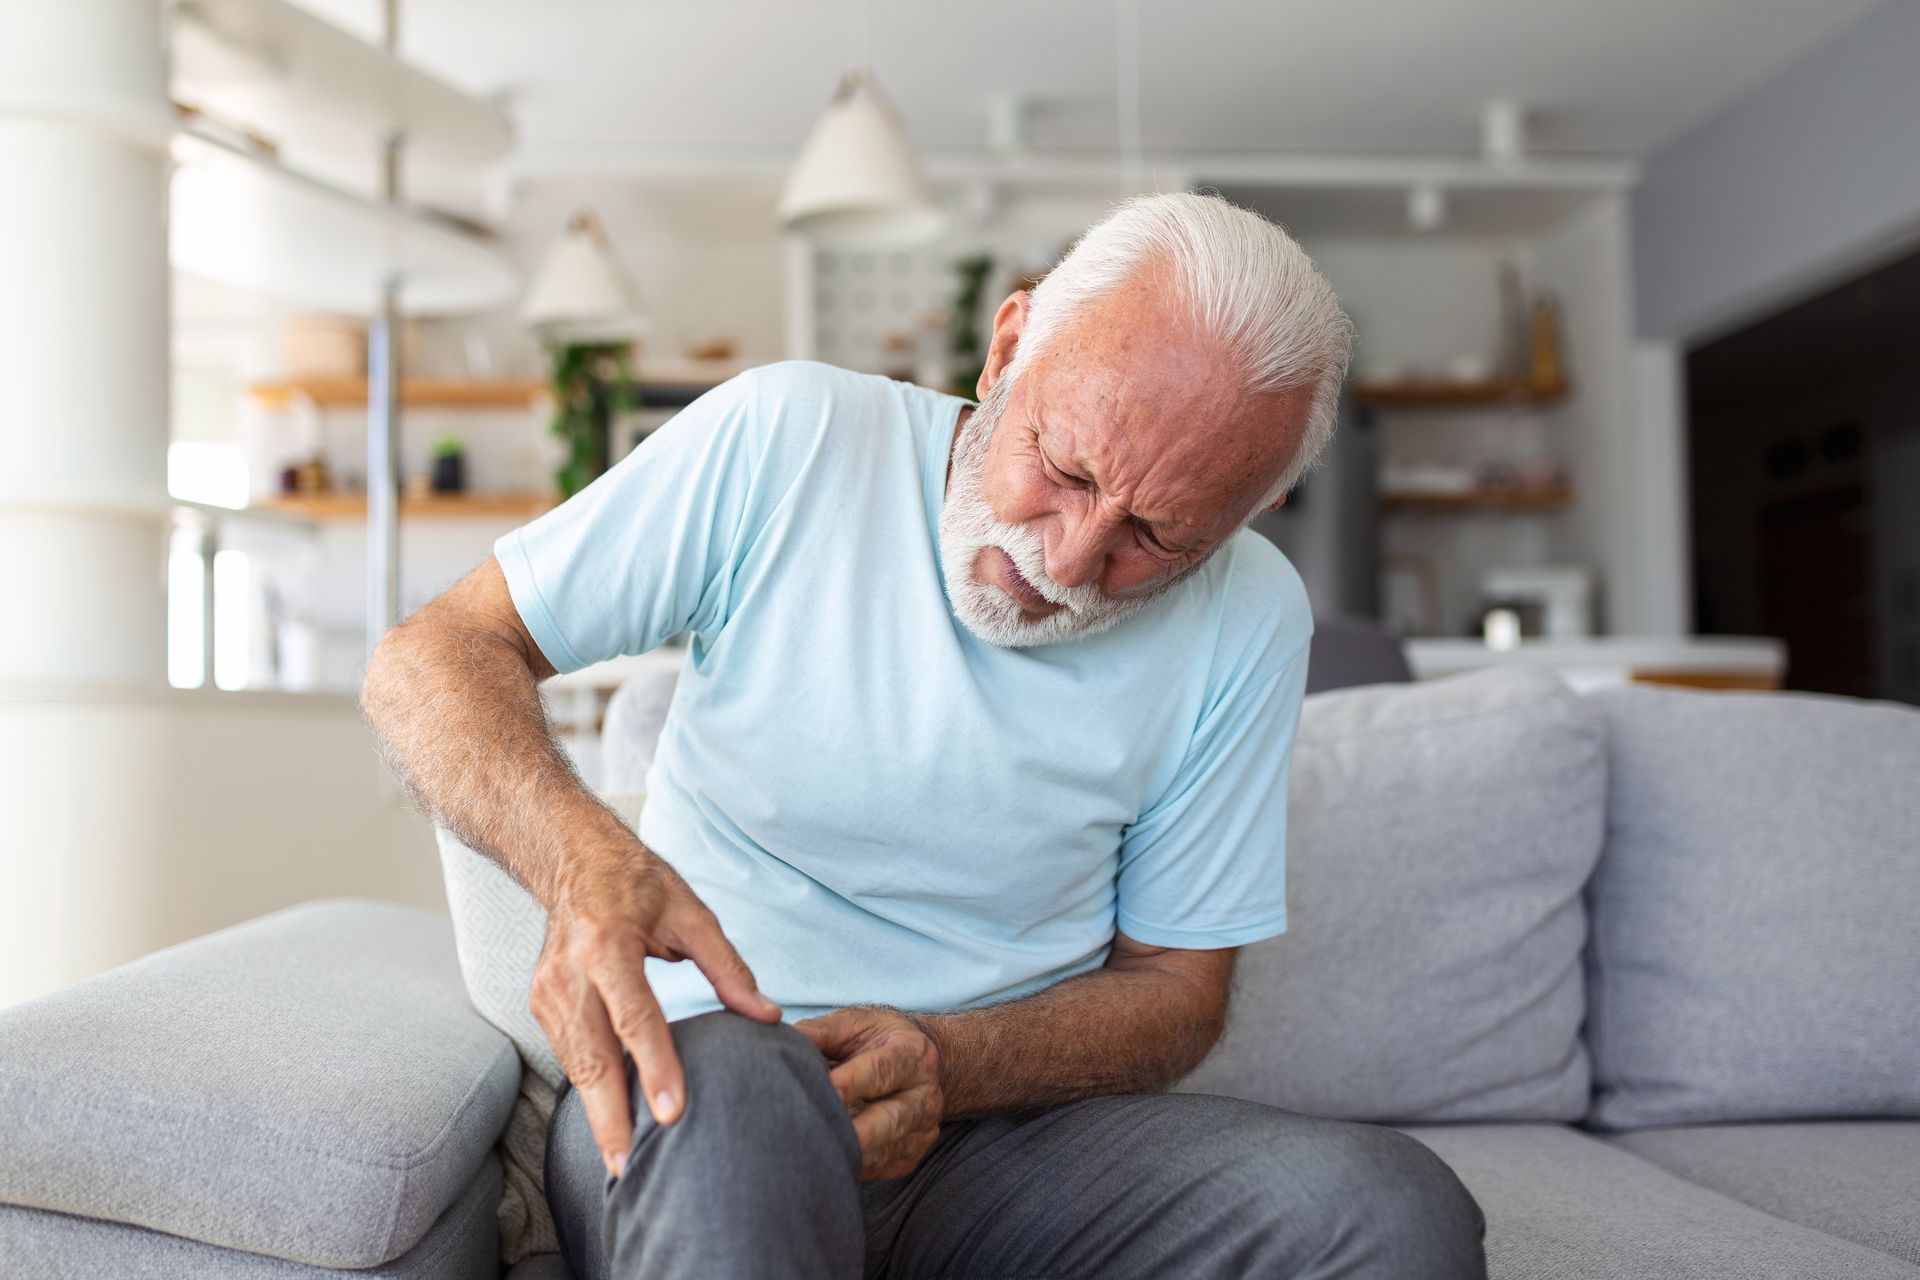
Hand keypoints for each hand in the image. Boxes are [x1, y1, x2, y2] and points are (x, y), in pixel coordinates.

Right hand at [529, 842, 780, 1177]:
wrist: (572, 859)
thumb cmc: (637, 883)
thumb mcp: (691, 913)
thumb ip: (729, 968)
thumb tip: (768, 1015)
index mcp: (607, 942)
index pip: (634, 1017)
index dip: (655, 1067)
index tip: (673, 1112)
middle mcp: (569, 971)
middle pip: (592, 1057)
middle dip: (611, 1117)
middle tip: (631, 1167)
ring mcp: (547, 989)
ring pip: (574, 1065)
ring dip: (597, 1115)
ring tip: (622, 1160)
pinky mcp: (540, 1001)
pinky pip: (568, 1055)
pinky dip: (588, 1090)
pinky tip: (609, 1121)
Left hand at [794, 1006, 943, 1179]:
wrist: (913, 1065)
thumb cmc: (874, 1040)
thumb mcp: (854, 1024)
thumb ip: (822, 1032)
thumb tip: (782, 1037)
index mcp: (914, 1054)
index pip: (883, 1071)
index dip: (853, 1082)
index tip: (826, 1090)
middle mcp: (925, 1095)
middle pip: (890, 1120)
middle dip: (853, 1130)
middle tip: (815, 1133)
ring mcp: (921, 1131)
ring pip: (882, 1151)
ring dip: (845, 1151)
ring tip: (809, 1146)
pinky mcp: (908, 1158)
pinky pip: (876, 1168)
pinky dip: (848, 1164)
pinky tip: (823, 1155)